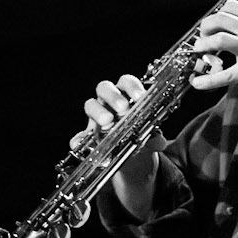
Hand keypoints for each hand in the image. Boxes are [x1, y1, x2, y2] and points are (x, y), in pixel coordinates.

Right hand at [71, 74, 165, 216]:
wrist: (131, 155)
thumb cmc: (139, 134)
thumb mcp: (150, 136)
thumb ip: (155, 138)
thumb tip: (159, 142)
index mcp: (125, 95)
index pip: (126, 82)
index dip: (132, 86)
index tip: (140, 97)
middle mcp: (108, 102)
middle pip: (104, 88)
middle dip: (114, 96)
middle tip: (123, 108)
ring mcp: (95, 117)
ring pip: (90, 105)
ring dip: (98, 111)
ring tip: (107, 121)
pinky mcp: (86, 135)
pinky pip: (78, 136)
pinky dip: (79, 139)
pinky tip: (82, 144)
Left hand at [191, 0, 237, 94]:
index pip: (232, 6)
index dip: (219, 14)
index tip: (215, 23)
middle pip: (220, 19)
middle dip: (206, 27)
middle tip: (203, 37)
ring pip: (219, 40)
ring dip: (203, 45)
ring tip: (199, 52)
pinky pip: (225, 75)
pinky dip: (208, 80)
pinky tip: (196, 83)